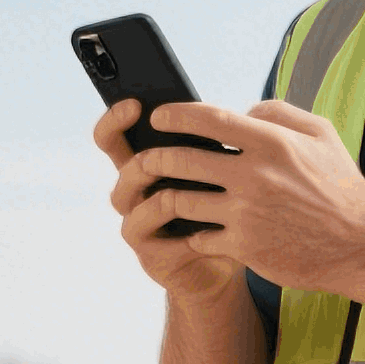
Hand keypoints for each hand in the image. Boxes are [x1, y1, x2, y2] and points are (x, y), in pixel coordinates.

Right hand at [95, 98, 239, 301]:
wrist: (235, 262)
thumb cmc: (232, 211)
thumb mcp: (231, 176)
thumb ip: (227, 148)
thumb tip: (250, 114)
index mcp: (154, 164)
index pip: (121, 134)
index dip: (118, 117)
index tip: (133, 101)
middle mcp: (138, 190)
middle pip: (114, 157)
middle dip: (119, 131)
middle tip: (138, 115)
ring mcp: (139, 220)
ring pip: (125, 192)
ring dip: (145, 173)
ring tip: (172, 160)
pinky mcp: (149, 251)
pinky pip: (146, 229)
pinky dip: (171, 217)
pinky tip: (198, 213)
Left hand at [138, 100, 364, 295]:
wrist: (362, 245)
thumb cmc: (341, 188)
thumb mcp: (322, 135)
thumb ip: (280, 113)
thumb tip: (242, 111)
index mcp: (273, 142)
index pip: (208, 118)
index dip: (175, 114)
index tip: (159, 116)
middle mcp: (256, 175)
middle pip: (179, 159)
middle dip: (154, 158)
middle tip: (148, 160)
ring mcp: (247, 212)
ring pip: (180, 200)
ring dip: (167, 197)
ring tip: (165, 196)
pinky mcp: (244, 246)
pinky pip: (199, 236)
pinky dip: (194, 233)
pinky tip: (199, 231)